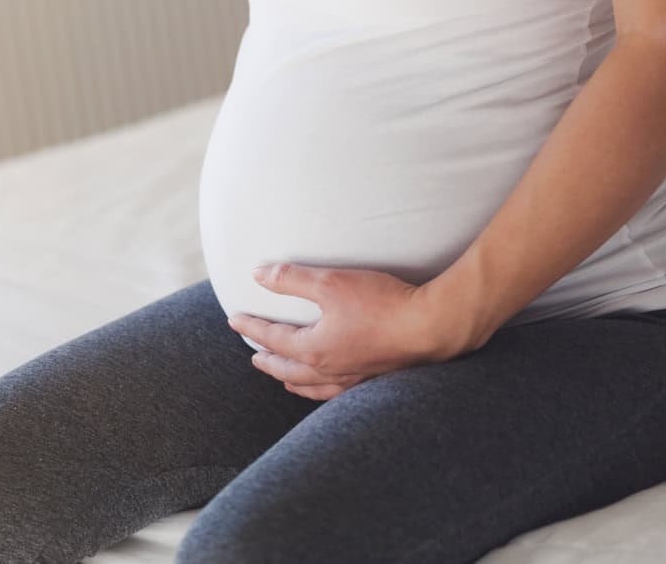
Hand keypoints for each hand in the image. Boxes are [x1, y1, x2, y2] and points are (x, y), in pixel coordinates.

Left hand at [227, 263, 467, 399]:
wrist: (430, 327)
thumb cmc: (380, 303)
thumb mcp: (330, 283)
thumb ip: (291, 279)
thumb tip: (258, 274)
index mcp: (314, 350)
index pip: (272, 339)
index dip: (251, 328)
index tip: (234, 320)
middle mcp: (330, 371)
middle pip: (288, 369)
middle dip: (268, 361)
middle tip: (253, 356)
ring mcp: (352, 379)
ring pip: (312, 386)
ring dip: (292, 380)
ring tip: (284, 377)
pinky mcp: (374, 380)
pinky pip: (337, 392)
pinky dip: (321, 390)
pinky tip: (328, 385)